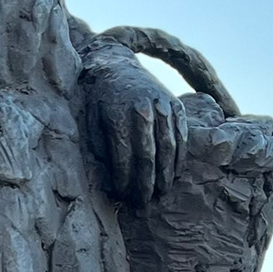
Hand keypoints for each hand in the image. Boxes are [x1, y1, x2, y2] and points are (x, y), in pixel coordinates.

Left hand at [82, 51, 189, 212]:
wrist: (116, 66)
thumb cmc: (99, 100)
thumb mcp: (91, 120)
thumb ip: (102, 147)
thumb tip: (113, 180)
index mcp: (117, 115)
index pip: (123, 157)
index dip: (124, 181)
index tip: (123, 197)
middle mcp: (142, 110)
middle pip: (147, 156)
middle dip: (145, 185)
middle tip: (143, 205)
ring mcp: (162, 106)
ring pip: (168, 148)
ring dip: (166, 176)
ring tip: (161, 195)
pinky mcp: (175, 105)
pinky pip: (181, 136)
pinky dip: (179, 158)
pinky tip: (175, 175)